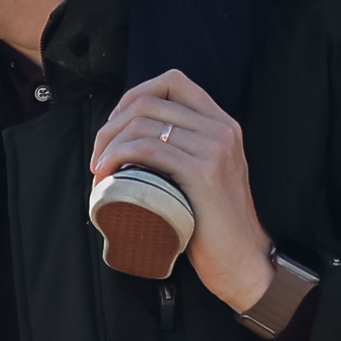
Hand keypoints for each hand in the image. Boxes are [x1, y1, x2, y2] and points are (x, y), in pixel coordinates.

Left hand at [87, 67, 277, 317]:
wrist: (242, 259)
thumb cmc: (213, 224)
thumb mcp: (206, 173)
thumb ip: (185, 149)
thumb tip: (135, 138)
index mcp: (222, 123)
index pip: (173, 81)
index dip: (134, 94)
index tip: (114, 125)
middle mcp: (221, 129)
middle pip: (149, 102)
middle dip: (111, 125)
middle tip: (98, 156)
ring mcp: (215, 149)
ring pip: (143, 125)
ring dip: (108, 145)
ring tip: (99, 170)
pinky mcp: (204, 173)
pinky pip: (148, 149)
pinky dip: (118, 157)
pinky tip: (107, 174)